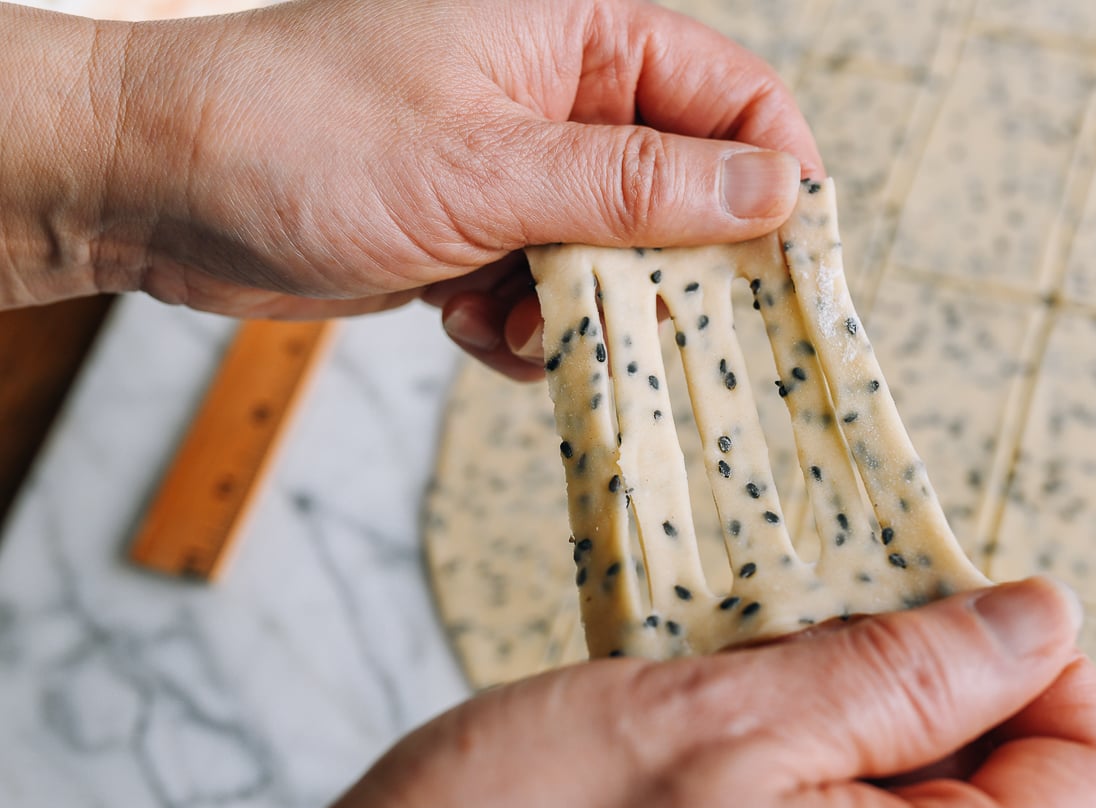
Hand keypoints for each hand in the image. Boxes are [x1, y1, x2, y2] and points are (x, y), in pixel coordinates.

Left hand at [2, 0, 820, 380]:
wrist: (151, 185)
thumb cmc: (297, 138)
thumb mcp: (485, 168)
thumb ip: (637, 185)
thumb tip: (776, 190)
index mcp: (573, 37)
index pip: (730, 96)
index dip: (772, 178)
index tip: (788, 269)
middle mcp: (555, 99)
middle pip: (682, 189)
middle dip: (665, 269)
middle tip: (645, 326)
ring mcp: (516, 170)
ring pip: (615, 257)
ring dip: (583, 310)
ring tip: (515, 324)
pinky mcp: (478, 233)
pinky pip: (548, 292)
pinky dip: (523, 327)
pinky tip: (471, 325)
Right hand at [269, 578, 1095, 807]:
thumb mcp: (729, 721)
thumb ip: (908, 674)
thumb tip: (1041, 620)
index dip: (1047, 671)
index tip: (963, 609)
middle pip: (1015, 792)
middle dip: (939, 686)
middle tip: (831, 628)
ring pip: (927, 801)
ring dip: (866, 712)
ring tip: (762, 678)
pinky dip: (818, 752)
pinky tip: (736, 725)